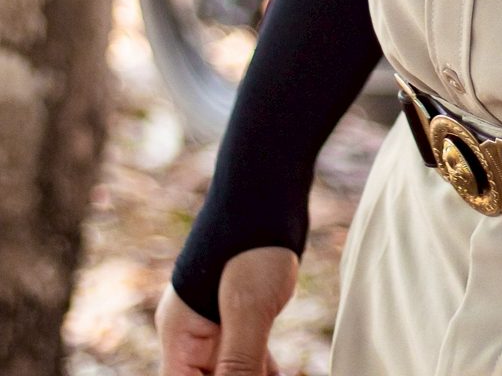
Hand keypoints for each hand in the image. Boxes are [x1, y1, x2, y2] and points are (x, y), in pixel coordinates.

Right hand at [156, 247, 298, 374]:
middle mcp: (193, 332)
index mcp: (180, 334)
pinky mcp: (242, 310)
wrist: (269, 185)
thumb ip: (238, 360)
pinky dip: (263, 366)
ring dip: (250, 374)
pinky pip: (248, 352)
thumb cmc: (252, 237)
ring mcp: (218, 320)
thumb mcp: (247, 306)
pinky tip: (282, 371)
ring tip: (277, 373)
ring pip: (231, 368)